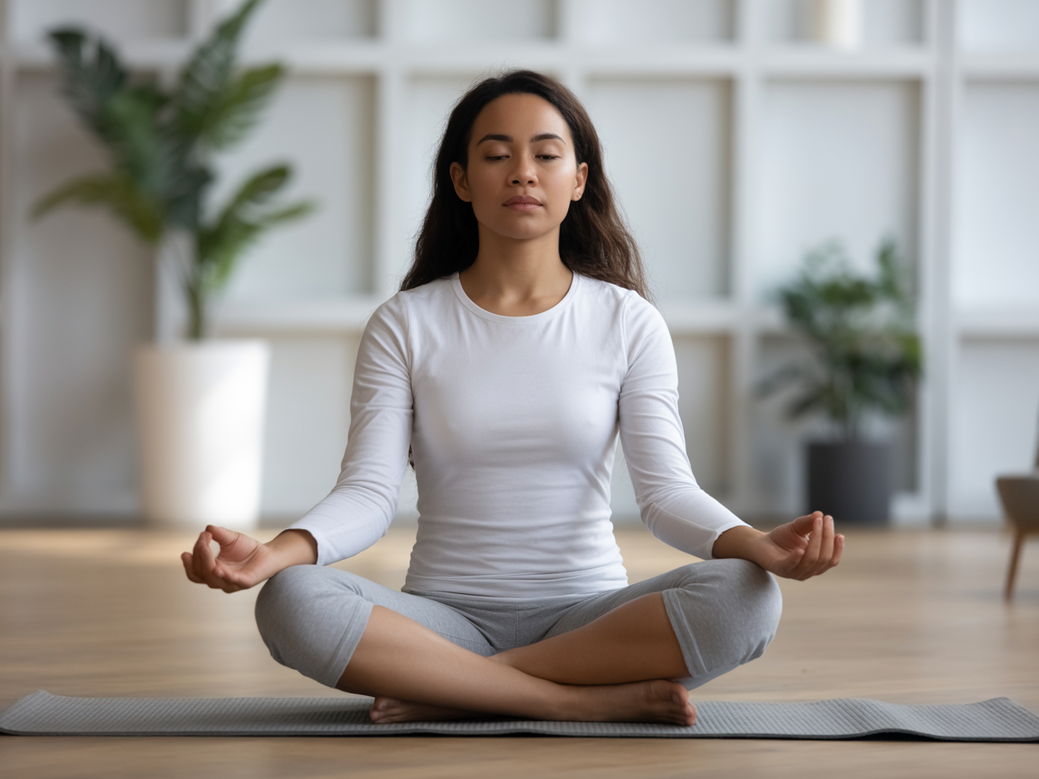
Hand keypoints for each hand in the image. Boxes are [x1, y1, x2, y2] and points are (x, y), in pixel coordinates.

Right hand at [181, 525, 308, 592]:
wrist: (268, 554)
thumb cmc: (247, 549)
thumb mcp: (230, 539)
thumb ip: (218, 534)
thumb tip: (208, 528)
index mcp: (212, 571)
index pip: (196, 568)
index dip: (194, 554)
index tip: (201, 536)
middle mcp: (219, 579)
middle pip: (201, 573)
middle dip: (199, 556)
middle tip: (203, 540)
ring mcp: (231, 583)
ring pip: (212, 579)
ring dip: (206, 564)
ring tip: (204, 549)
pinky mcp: (244, 582)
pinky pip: (232, 581)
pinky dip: (224, 576)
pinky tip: (218, 568)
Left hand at [750, 511, 843, 579]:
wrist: (760, 543)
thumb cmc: (782, 538)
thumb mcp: (797, 528)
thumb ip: (808, 523)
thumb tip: (819, 514)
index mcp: (815, 564)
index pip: (831, 559)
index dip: (837, 548)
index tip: (838, 533)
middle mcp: (807, 571)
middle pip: (823, 558)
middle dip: (826, 537)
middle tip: (824, 519)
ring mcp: (794, 572)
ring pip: (811, 560)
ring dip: (816, 541)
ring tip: (815, 522)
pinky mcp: (780, 569)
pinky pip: (791, 566)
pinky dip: (796, 558)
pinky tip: (800, 549)